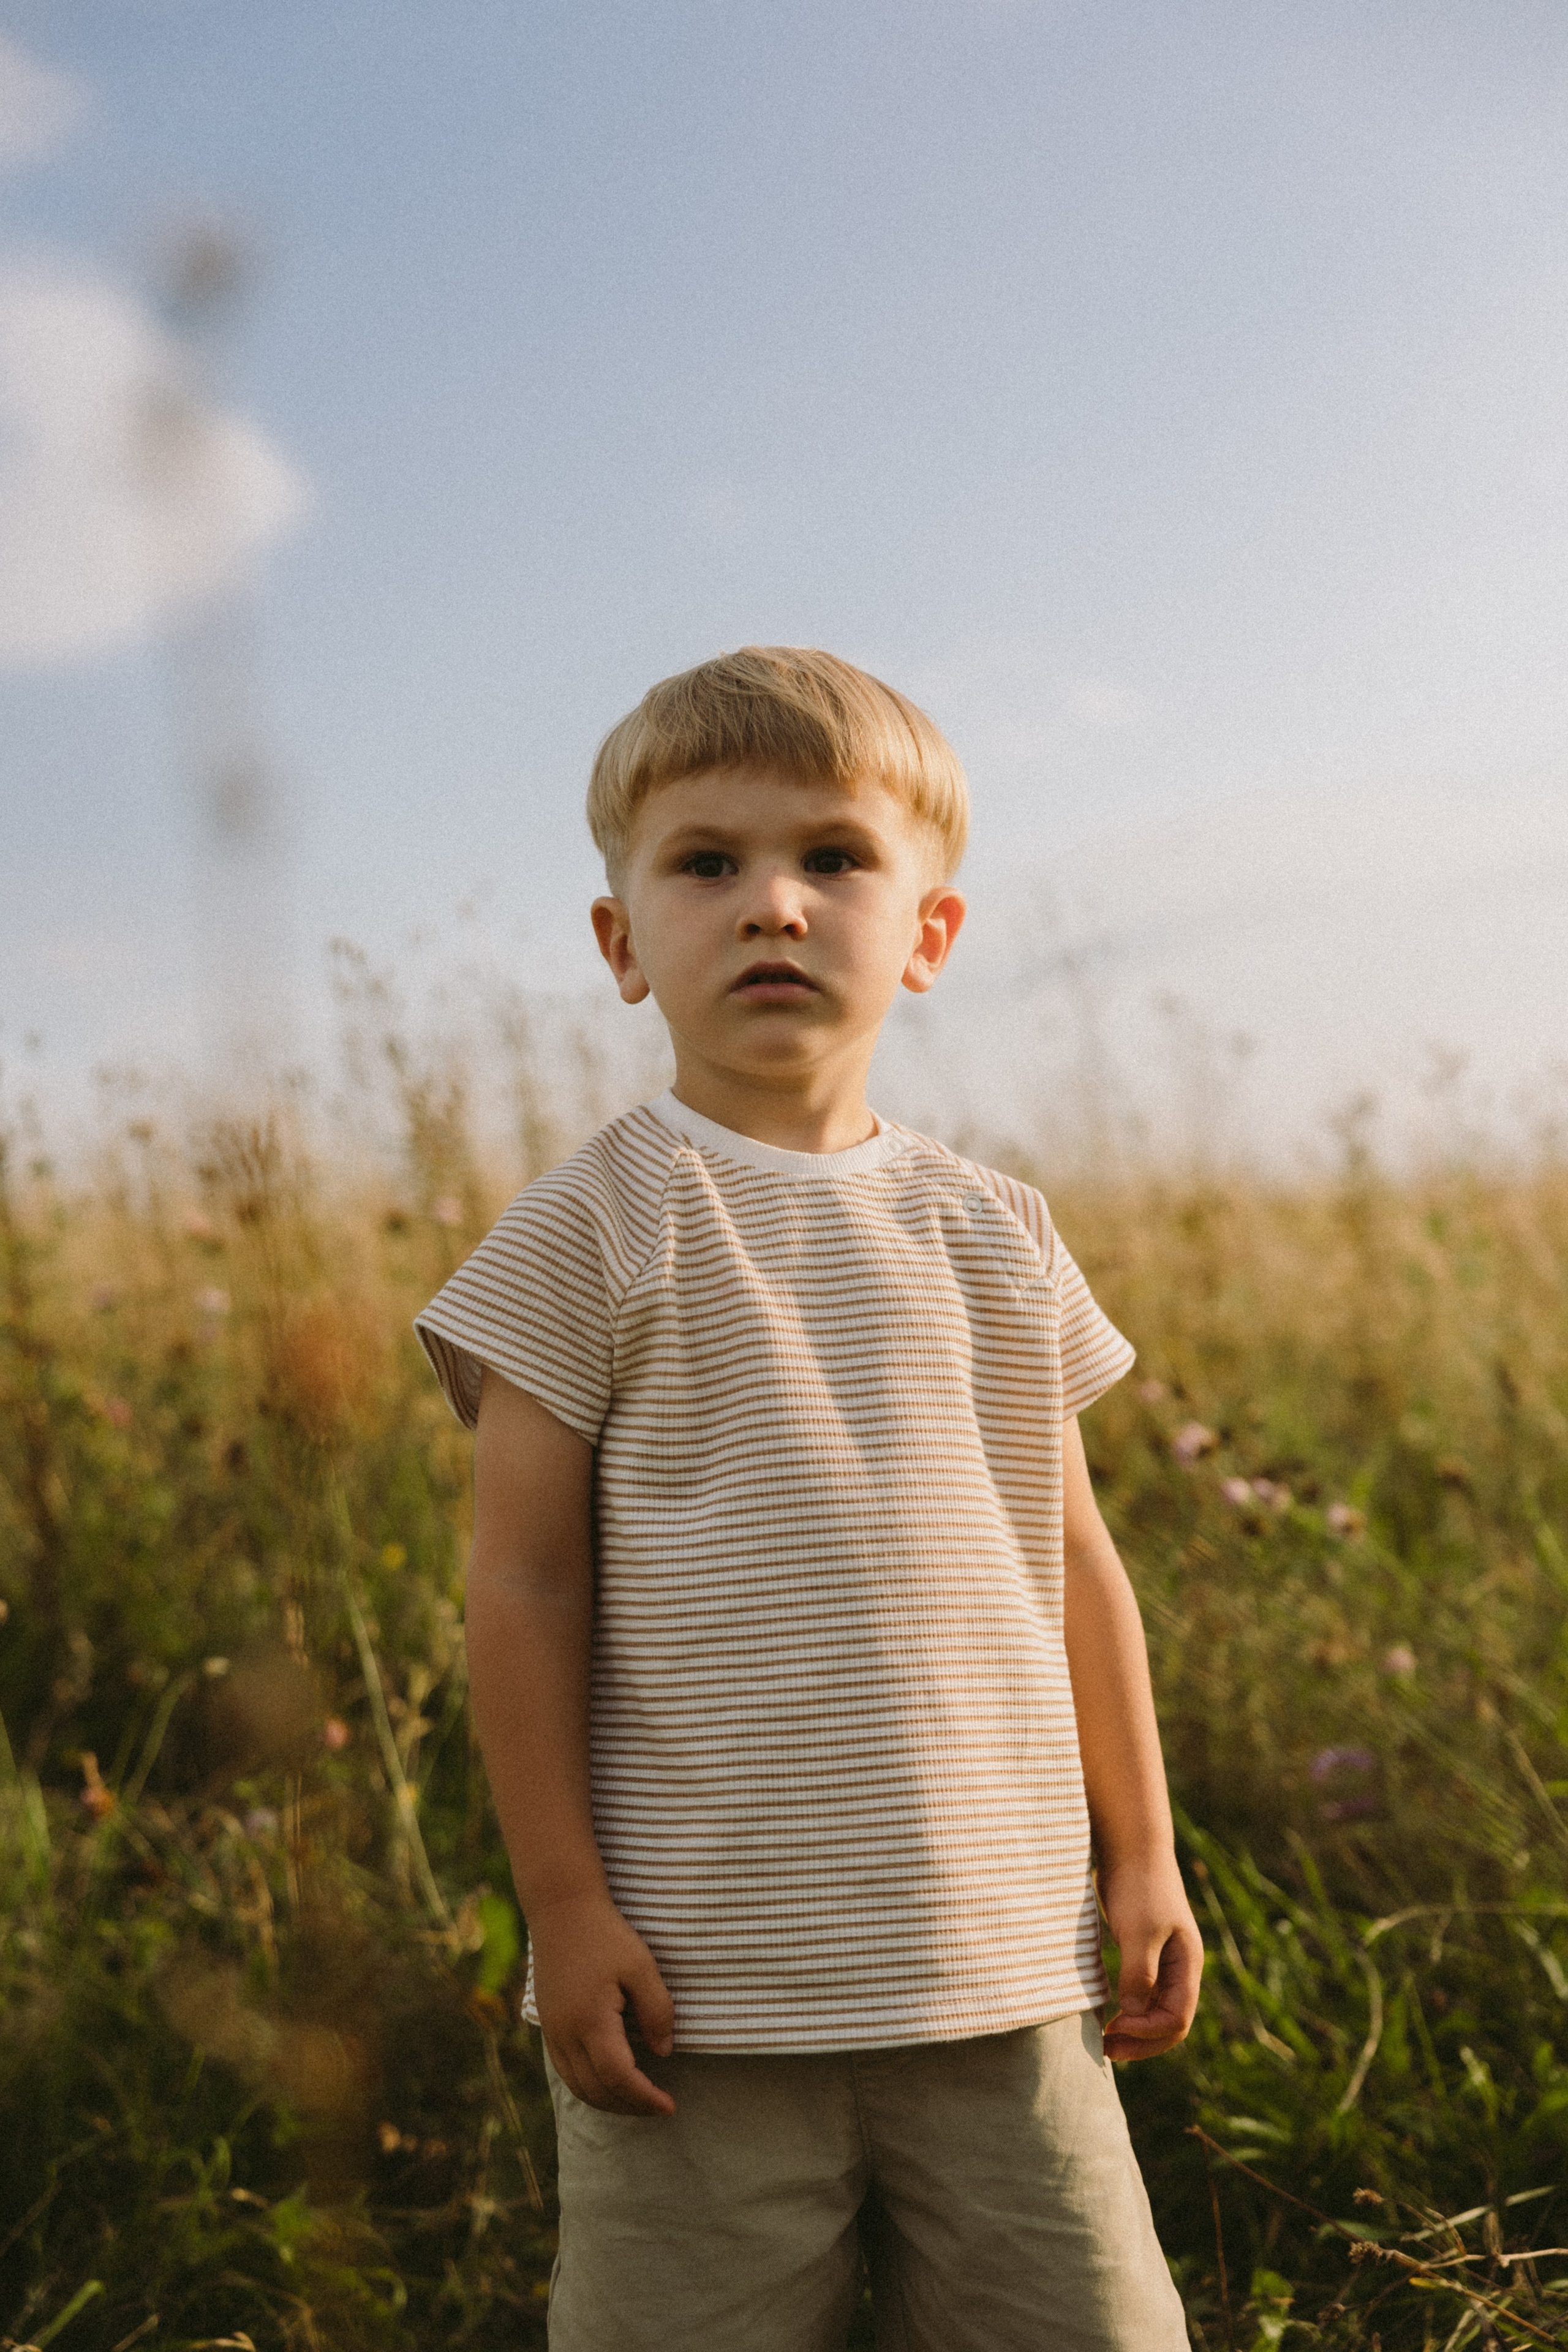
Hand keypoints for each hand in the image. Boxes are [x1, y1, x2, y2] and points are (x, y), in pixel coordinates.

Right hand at [530, 1890, 676, 2114]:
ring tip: (637, 2101)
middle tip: (658, 2107)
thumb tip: (664, 2052)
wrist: (561, 1909)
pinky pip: (565, 2071)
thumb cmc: (605, 1934)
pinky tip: (608, 2081)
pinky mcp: (547, 2024)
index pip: (620, 2078)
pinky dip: (588, 2086)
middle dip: (629, 2106)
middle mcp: (566, 2034)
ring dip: (607, 2101)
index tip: (670, 2107)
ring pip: (577, 2086)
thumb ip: (657, 2011)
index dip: (645, 2098)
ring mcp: (552, 2031)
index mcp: (591, 2021)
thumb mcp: (641, 1966)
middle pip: (596, 2090)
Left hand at [1098, 1856, 1203, 2061]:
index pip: (1176, 2019)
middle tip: (1106, 2051)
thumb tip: (1134, 2015)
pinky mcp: (1144, 1951)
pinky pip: (1142, 1994)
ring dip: (1134, 2030)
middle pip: (1169, 2022)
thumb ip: (1139, 1973)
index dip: (1146, 2032)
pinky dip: (1128, 2011)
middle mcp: (1180, 1968)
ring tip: (1104, 2041)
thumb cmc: (1138, 1885)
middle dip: (1141, 2042)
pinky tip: (1106, 2014)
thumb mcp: (1138, 1930)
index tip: (1114, 2027)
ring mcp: (1163, 1960)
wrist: (1131, 1846)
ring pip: (1155, 2011)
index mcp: (1187, 1964)